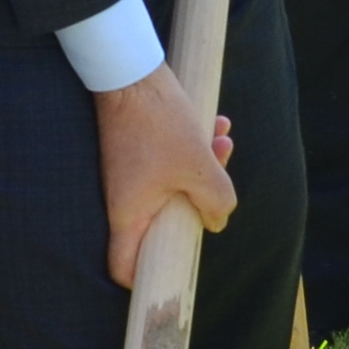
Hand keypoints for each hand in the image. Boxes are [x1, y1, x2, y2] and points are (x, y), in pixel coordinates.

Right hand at [92, 62, 238, 284]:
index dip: (144, 279)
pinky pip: (167, 164)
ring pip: (170, 189)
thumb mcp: (198, 164)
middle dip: (197, 208)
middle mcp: (123, 200)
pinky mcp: (135, 152)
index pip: (123, 266)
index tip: (172, 270)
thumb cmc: (157, 121)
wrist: (129, 69)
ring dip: (202, 170)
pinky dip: (191, 151)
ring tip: (225, 142)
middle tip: (220, 185)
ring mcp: (128, 176)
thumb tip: (218, 221)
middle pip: (161, 226)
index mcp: (129, 215)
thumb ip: (216, 200)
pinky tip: (217, 125)